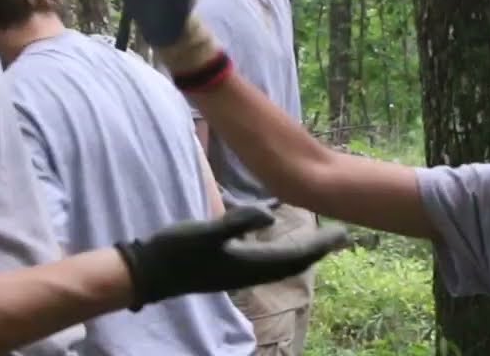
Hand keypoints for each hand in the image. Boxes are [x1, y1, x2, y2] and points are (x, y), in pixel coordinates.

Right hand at [114, 205, 347, 310]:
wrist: (147, 273)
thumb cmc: (174, 251)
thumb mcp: (204, 232)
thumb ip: (236, 222)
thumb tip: (270, 215)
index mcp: (248, 265)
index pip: (295, 256)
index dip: (320, 245)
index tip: (342, 235)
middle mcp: (248, 273)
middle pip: (293, 263)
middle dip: (317, 250)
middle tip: (339, 236)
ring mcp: (238, 274)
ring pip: (280, 265)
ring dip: (301, 253)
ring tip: (317, 241)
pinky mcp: (227, 270)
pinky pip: (266, 264)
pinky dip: (281, 254)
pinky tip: (276, 244)